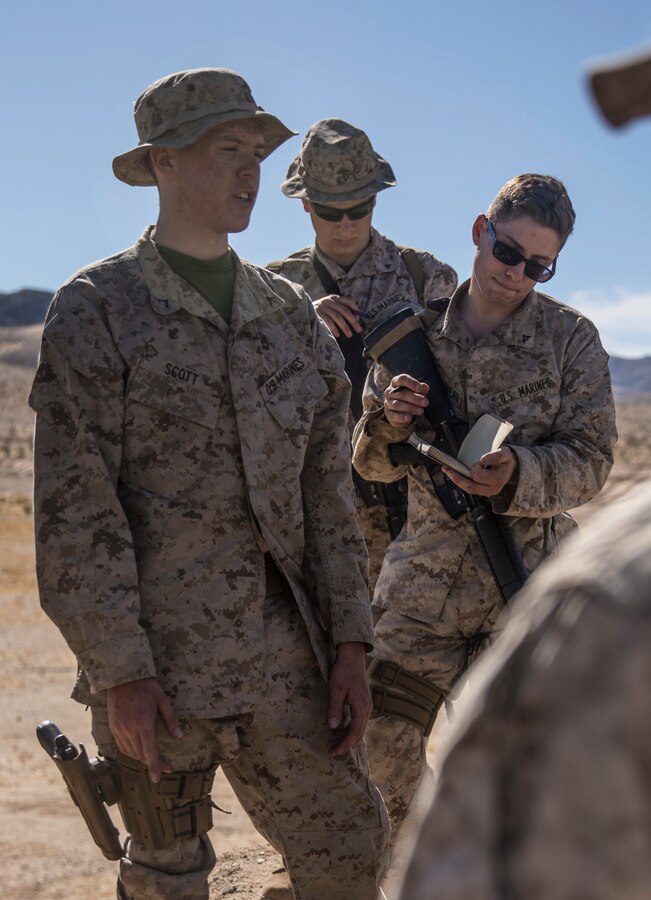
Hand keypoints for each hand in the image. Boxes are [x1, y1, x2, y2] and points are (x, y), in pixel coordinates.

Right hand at [107, 677, 182, 782]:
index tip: (158, 778)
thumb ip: (171, 720)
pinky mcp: (113, 728)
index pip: (150, 751)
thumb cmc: (146, 686)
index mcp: (143, 723)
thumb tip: (179, 736)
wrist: (122, 677)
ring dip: (142, 758)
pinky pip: (122, 747)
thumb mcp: (163, 700)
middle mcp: (129, 729)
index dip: (155, 766)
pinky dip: (132, 752)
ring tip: (153, 758)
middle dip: (153, 763)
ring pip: (131, 753)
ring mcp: (119, 730)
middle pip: (141, 755)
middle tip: (165, 765)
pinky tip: (139, 750)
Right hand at [313, 295, 363, 337]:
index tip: (358, 318)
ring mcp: (322, 307)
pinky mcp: (317, 314)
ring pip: (337, 317)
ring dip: (345, 327)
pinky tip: (337, 335)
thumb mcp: (330, 308)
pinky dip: (334, 329)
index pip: (348, 301)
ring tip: (349, 335)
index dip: (355, 309)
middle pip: (344, 310)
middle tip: (359, 330)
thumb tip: (356, 318)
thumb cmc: (319, 313)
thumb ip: (340, 310)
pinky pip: (329, 322)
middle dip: (353, 321)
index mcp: (334, 298)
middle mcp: (329, 301)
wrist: (302, 313)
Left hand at [327, 642, 371, 757]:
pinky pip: (357, 721)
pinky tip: (338, 730)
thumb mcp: (336, 690)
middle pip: (358, 733)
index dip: (344, 744)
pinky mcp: (363, 702)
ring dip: (346, 737)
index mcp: (362, 707)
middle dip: (345, 744)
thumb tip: (333, 727)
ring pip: (358, 728)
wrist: (353, 656)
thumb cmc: (343, 671)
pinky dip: (348, 728)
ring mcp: (366, 705)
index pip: (355, 732)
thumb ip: (335, 708)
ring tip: (332, 743)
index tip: (333, 752)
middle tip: (330, 751)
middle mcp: (367, 708)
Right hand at [383, 374, 428, 427]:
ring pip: (397, 404)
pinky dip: (402, 417)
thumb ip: (421, 389)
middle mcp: (390, 392)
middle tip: (426, 402)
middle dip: (415, 398)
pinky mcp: (389, 414)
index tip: (420, 388)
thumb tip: (425, 386)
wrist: (402, 412)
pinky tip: (410, 417)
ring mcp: (388, 403)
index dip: (411, 383)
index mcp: (396, 382)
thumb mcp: (417, 392)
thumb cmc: (410, 397)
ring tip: (421, 411)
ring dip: (411, 408)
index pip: (402, 379)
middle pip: (401, 393)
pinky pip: (394, 416)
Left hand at [443, 445, 517, 496]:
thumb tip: (484, 460)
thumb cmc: (506, 460)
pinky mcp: (481, 491)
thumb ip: (496, 456)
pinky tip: (453, 474)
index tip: (480, 461)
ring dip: (456, 480)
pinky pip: (469, 488)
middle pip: (470, 487)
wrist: (510, 467)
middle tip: (447, 469)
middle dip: (457, 478)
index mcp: (497, 480)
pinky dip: (460, 481)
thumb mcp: (505, 454)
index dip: (475, 468)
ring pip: (468, 489)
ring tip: (447, 470)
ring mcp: (486, 492)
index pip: (478, 476)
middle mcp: (491, 489)